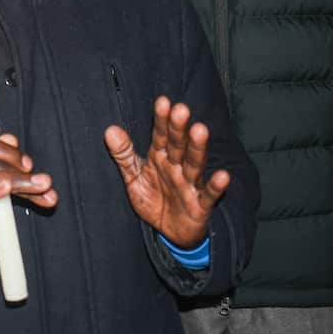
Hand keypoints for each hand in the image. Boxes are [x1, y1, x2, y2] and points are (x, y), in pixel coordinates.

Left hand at [104, 96, 229, 247]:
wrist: (169, 232)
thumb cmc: (154, 198)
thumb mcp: (134, 177)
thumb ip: (124, 154)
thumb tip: (109, 130)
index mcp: (160, 157)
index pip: (160, 135)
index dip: (161, 120)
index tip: (163, 101)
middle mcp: (177, 166)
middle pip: (178, 145)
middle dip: (179, 128)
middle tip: (181, 109)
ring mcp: (190, 184)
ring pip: (195, 163)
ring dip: (198, 148)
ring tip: (200, 130)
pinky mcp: (201, 204)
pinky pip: (209, 195)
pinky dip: (216, 186)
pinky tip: (223, 175)